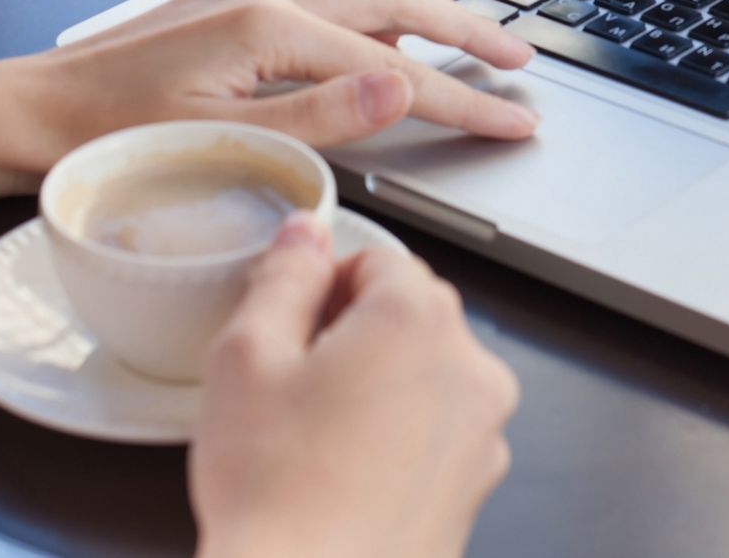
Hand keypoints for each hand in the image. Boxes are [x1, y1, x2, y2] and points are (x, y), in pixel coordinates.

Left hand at [20, 0, 538, 169]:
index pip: (396, 67)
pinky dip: (374, 19)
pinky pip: (326, 0)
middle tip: (521, 61)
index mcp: (266, 25)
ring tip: (474, 46)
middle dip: (466, 28)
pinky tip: (386, 43)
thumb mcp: (223, 142)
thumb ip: (321, 117)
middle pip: (395, 0)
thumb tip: (403, 84)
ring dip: (425, 18)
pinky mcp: (229, 2)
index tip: (515, 119)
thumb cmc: (107, 139)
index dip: (463, 98)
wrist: (23, 114)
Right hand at [191, 214, 518, 557]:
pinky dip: (399, 438)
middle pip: (409, 313)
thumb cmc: (277, 494)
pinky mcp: (477, 484)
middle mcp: (468, 367)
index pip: (378, 257)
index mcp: (418, 319)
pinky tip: (345, 473)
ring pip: (425, 374)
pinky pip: (437, 432)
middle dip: (353, 333)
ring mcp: (482, 431)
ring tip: (315, 436)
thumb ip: (283, 275)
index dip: (323, 287)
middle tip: (292, 384)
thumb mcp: (247, 356)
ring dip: (379, 386)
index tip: (291, 326)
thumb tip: (306, 235)